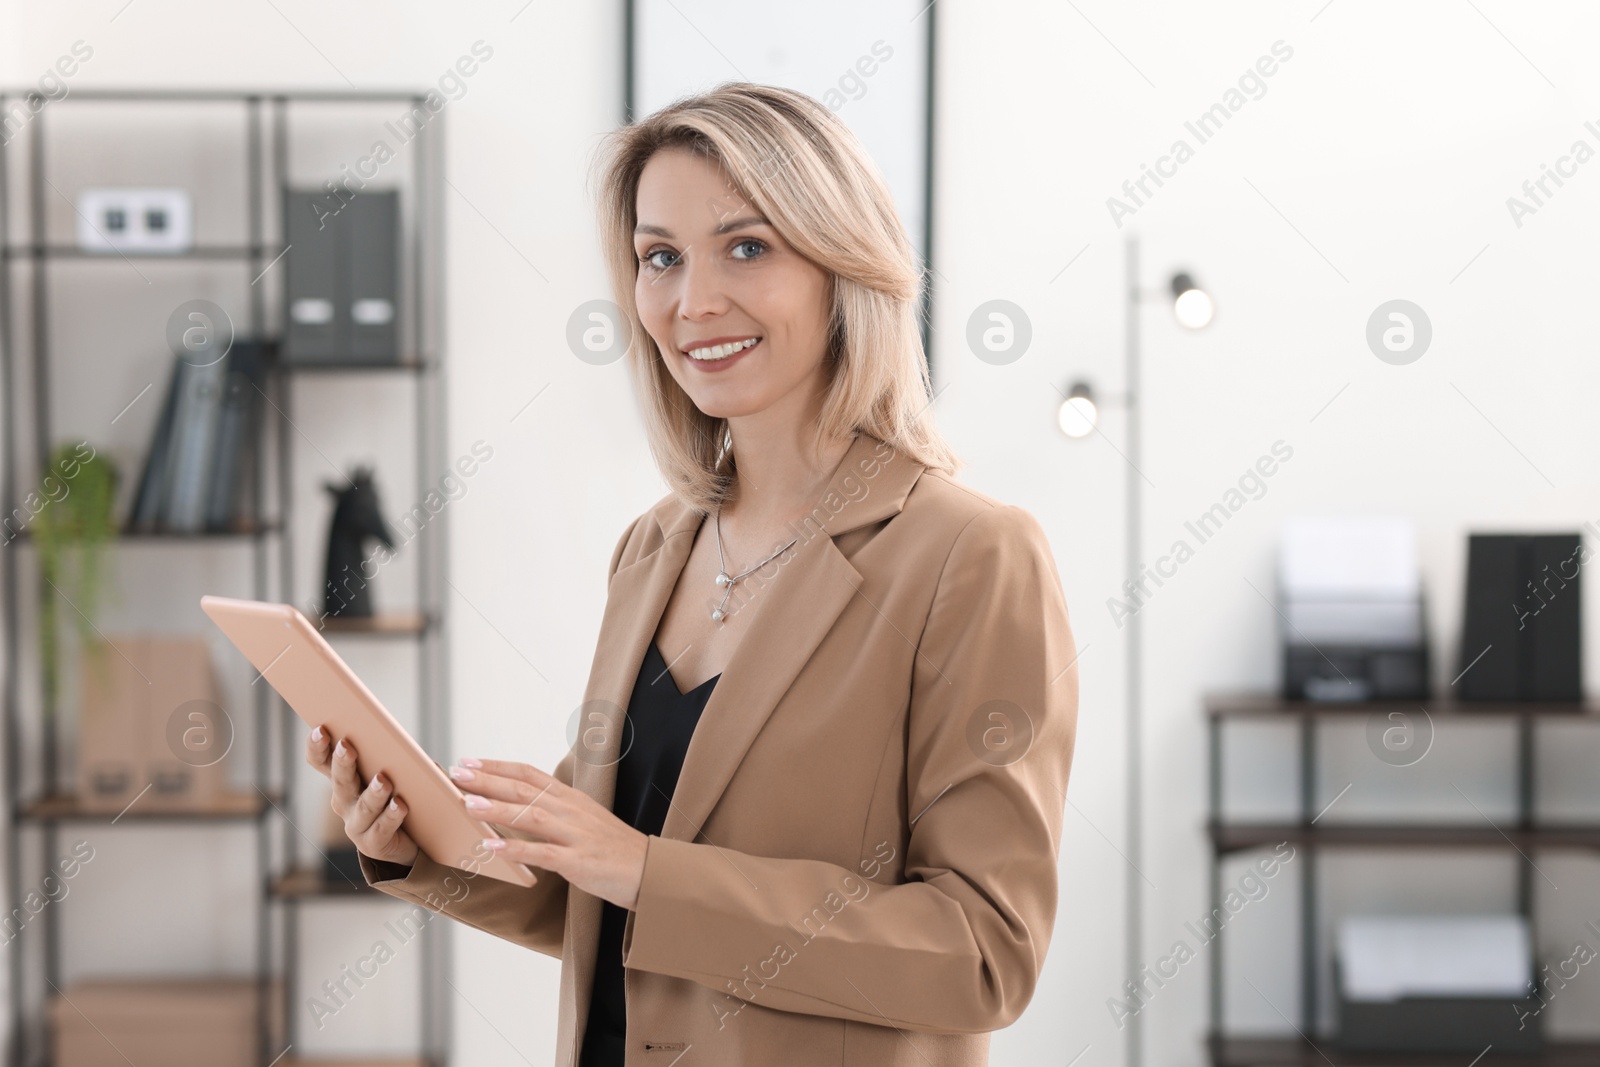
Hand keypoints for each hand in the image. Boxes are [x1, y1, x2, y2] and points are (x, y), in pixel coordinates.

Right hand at [305, 725, 419, 866]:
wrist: (414, 836)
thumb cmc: (403, 792)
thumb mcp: (396, 769)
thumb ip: (395, 755)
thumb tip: (403, 743)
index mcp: (343, 779)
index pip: (320, 761)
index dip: (317, 747)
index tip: (320, 729)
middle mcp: (344, 801)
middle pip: (340, 781)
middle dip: (342, 763)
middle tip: (347, 746)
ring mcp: (356, 824)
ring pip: (363, 807)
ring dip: (373, 793)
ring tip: (383, 780)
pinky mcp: (373, 843)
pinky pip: (381, 828)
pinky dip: (391, 815)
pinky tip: (400, 804)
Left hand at [449, 758, 649, 910]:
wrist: (651, 871)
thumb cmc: (614, 850)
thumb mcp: (585, 822)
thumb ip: (555, 814)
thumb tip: (518, 809)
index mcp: (572, 799)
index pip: (530, 774)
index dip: (498, 766)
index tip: (469, 761)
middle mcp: (572, 811)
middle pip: (525, 789)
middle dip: (487, 780)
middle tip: (456, 773)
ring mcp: (576, 835)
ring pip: (531, 816)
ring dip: (497, 809)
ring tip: (467, 804)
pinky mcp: (579, 861)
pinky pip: (543, 853)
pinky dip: (516, 849)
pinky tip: (493, 847)